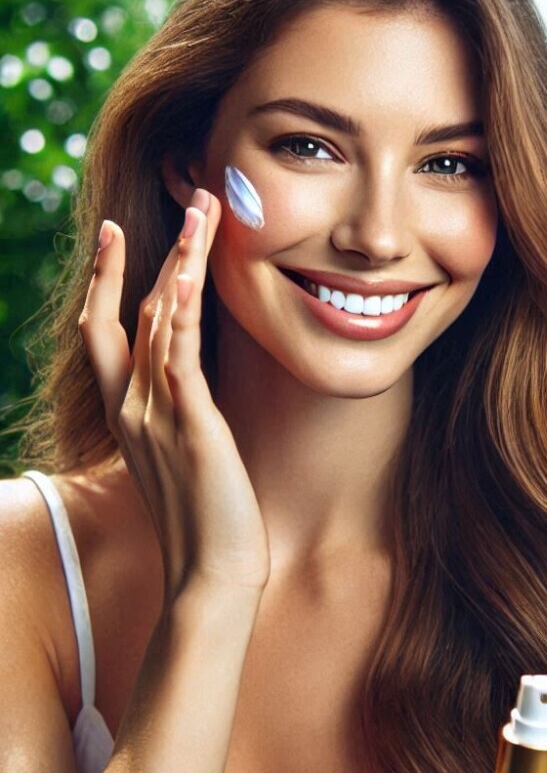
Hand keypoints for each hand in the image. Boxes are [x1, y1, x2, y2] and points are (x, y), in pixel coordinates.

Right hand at [78, 189, 270, 606]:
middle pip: (134, 309)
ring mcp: (155, 416)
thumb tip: (188, 391)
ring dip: (182, 261)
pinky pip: (180, 358)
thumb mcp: (181, 458)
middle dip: (158, 250)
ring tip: (205, 211)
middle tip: (189, 198)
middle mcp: (131, 407)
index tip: (122, 233)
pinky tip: (191, 275)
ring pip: (159, 320)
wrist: (212, 574)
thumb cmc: (204, 520)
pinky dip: (183, 313)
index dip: (111, 278)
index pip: (108, 330)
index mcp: (127, 413)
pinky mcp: (190, 427)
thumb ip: (176, 417)